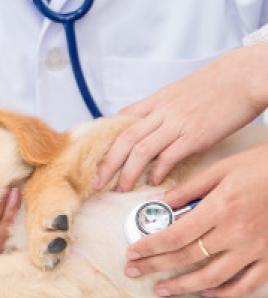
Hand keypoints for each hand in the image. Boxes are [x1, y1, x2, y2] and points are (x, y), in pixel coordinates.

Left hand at [95, 44, 267, 191]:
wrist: (242, 76)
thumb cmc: (214, 84)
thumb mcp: (178, 90)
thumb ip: (159, 107)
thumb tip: (146, 122)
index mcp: (156, 101)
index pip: (121, 121)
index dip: (105, 140)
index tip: (96, 157)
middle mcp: (161, 112)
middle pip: (124, 139)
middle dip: (108, 163)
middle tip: (97, 181)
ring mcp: (177, 124)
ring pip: (141, 150)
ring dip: (128, 173)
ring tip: (121, 188)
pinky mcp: (195, 136)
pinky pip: (169, 156)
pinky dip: (157, 171)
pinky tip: (153, 181)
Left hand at [125, 145, 267, 296]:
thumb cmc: (260, 167)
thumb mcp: (222, 169)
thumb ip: (190, 188)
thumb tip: (163, 202)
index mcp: (220, 208)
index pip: (176, 235)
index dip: (150, 247)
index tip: (132, 252)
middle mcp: (235, 233)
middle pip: (187, 257)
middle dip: (155, 266)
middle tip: (133, 270)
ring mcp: (254, 249)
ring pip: (213, 278)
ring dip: (183, 287)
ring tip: (161, 290)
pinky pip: (246, 284)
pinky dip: (225, 293)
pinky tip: (206, 293)